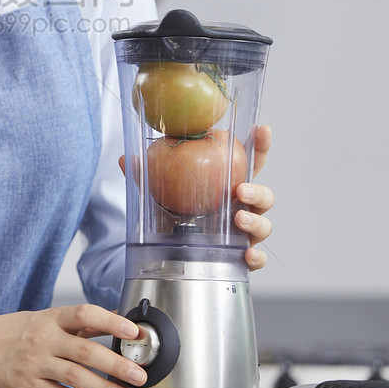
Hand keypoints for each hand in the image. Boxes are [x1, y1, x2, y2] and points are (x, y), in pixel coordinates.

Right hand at [0, 305, 147, 387]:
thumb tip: (119, 318)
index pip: (84, 314)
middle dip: (116, 364)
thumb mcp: (49, 318)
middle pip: (85, 351)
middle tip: (140, 375)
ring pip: (76, 377)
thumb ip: (83, 321)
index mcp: (52, 318)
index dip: (110, 321)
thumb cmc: (19, 330)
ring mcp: (36, 364)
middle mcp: (45, 339)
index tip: (134, 331)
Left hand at [117, 122, 274, 271]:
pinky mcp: (240, 256)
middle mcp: (241, 207)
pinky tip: (247, 254)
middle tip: (241, 189)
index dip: (260, 146)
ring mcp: (244, 233)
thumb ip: (147, 176)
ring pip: (264, 225)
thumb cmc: (176, 213)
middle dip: (258, 191)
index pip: (250, 163)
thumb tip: (125, 158)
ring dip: (256, 221)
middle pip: (264, 196)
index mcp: (228, 185)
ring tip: (239, 218)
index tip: (261, 130)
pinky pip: (256, 258)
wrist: (170, 251)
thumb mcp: (163, 193)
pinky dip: (256, 257)